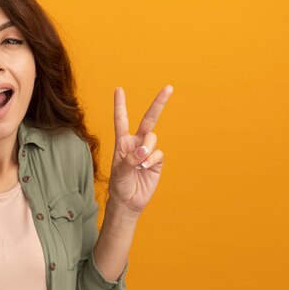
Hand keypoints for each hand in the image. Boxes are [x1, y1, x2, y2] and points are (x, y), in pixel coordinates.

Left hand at [108, 85, 172, 213]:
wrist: (129, 201)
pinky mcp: (157, 161)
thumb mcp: (120, 171)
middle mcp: (136, 143)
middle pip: (149, 119)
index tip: (119, 89)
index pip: (122, 119)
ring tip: (139, 163)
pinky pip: (158, 154)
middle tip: (169, 88)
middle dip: (159, 103)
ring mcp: (148, 151)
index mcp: (122, 142)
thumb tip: (144, 150)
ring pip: (153, 138)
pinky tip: (145, 169)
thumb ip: (130, 159)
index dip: (120, 104)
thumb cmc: (119, 185)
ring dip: (147, 148)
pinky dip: (152, 160)